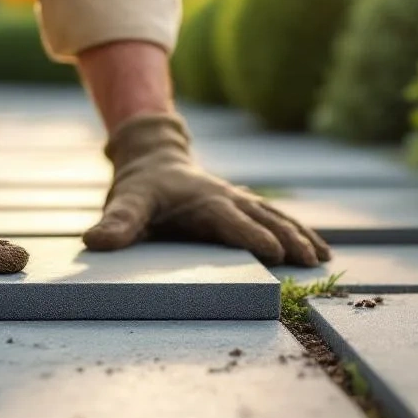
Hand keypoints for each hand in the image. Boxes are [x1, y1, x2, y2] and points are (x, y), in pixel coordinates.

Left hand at [83, 113, 330, 265]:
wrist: (154, 158)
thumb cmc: (141, 187)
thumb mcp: (127, 203)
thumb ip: (116, 224)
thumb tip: (94, 241)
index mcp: (204, 202)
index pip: (231, 221)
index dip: (251, 236)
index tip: (275, 252)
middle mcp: (228, 199)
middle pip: (263, 219)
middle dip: (289, 238)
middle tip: (310, 260)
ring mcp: (240, 201)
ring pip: (277, 217)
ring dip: (301, 235)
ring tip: (323, 257)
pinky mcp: (245, 205)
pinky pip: (277, 218)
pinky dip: (300, 232)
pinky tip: (319, 249)